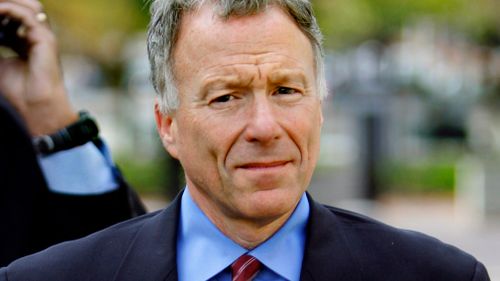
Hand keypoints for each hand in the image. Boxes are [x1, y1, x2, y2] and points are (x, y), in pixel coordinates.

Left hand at [0, 0, 77, 135]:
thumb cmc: (19, 91)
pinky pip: (24, 14)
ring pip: (26, 5)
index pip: (9, 18)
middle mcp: (36, 36)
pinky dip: (6, 9)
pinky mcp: (45, 38)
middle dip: (3, 5)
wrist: (36, 106)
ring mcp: (43, 35)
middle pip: (20, 7)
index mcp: (26, 42)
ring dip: (6, 4)